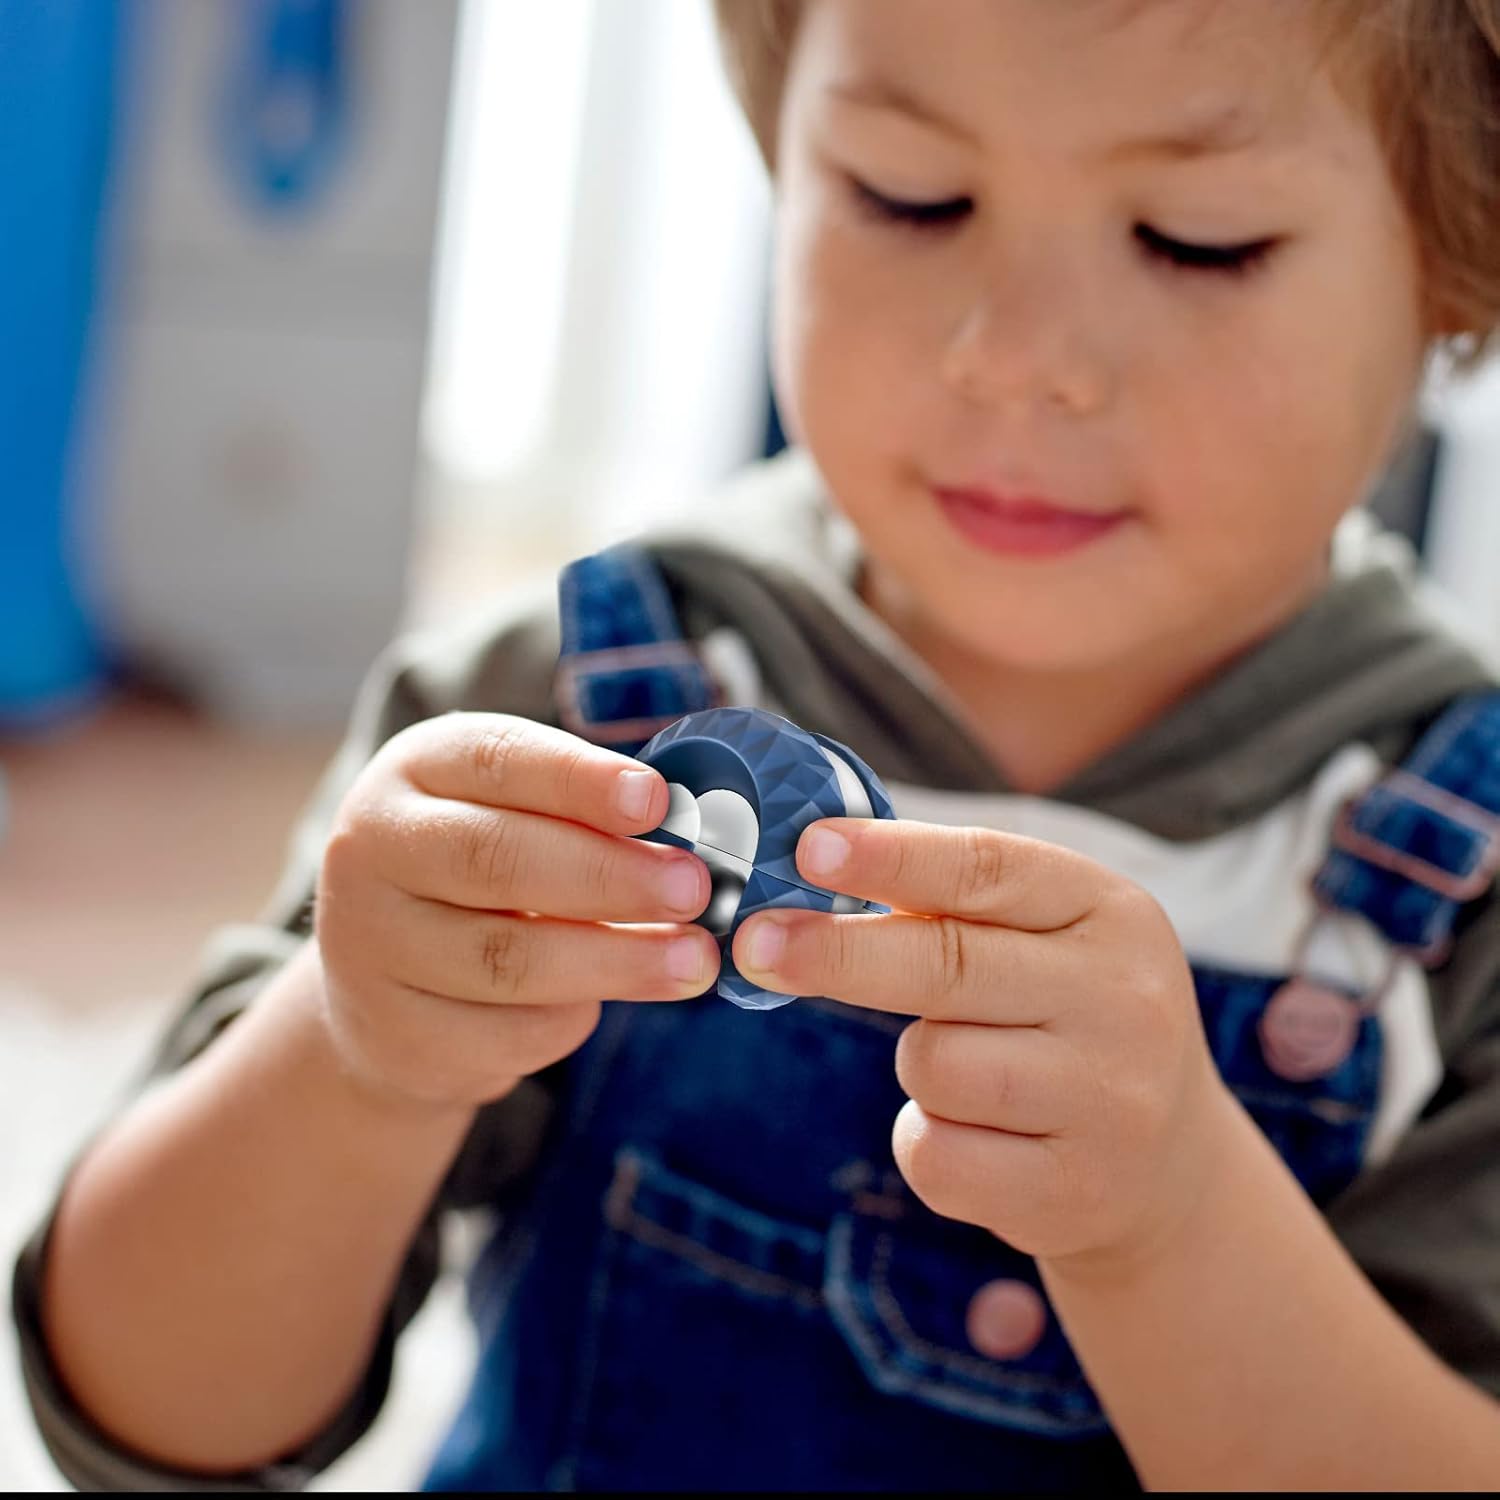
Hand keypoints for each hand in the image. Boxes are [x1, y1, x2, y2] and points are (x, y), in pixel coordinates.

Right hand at [315, 713, 718, 1111]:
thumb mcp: (513, 809)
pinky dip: (574, 1017)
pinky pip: (506, 1032)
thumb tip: (694, 828)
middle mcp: (372, 849)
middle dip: (610, 876)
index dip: (581, 780)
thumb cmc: (482, 871)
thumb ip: (586, 810)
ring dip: (617, 961)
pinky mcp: (397, 1034)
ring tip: (693, 960)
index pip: (497, 760)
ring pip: (507, 959)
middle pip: (497, 859)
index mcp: (414, 769)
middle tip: (693, 889)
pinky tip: (611, 1000)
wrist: (384, 982)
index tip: (657, 800)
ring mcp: (372, 946)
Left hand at [732, 817, 1238, 1270]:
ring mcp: (1109, 1101)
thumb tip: (814, 866)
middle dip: (837, 952)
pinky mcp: (1073, 1192)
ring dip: (918, 1064)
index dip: (890, 858)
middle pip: (947, 965)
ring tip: (976, 1069)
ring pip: (933, 1064)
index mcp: (1110, 912)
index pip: (987, 870)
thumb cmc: (1066, 1019)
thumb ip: (956, 903)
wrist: (1167, 1167)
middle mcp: (1124, 999)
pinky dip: (927, 1141)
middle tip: (754, 943)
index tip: (809, 848)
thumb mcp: (1047, 939)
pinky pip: (936, 1154)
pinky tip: (983, 1136)